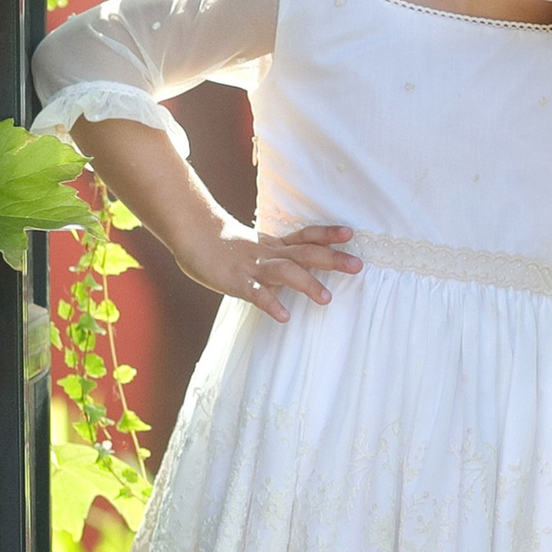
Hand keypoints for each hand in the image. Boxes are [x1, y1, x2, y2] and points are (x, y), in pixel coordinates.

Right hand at [183, 218, 359, 320]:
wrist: (193, 236)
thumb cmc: (226, 246)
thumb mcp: (257, 246)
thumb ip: (279, 254)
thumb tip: (304, 265)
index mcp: (274, 244)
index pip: (305, 236)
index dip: (327, 235)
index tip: (350, 234)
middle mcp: (269, 253)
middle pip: (305, 253)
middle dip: (332, 259)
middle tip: (358, 266)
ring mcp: (253, 267)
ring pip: (284, 271)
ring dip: (307, 283)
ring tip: (327, 299)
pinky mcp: (236, 281)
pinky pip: (256, 294)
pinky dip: (271, 304)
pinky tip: (285, 316)